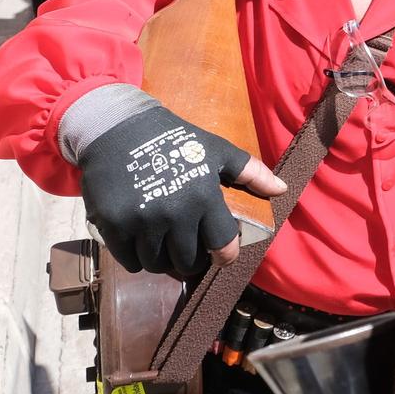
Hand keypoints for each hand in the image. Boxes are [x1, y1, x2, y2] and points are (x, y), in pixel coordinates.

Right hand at [65, 85, 286, 275]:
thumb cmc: (174, 140)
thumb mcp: (216, 150)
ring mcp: (141, 221)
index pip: (222, 244)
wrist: (117, 129)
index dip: (225, 255)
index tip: (221, 256)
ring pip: (157, 264)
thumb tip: (282, 189)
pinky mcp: (112, 225)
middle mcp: (173, 213)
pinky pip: (129, 260)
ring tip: (165, 247)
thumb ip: (250, 172)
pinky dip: (137, 259)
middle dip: (191, 260)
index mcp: (203, 197)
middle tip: (188, 250)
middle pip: (187, 260)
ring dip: (163, 261)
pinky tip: (142, 245)